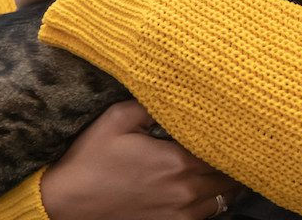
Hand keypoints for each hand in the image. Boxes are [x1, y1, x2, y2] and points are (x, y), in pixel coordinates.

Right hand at [42, 100, 241, 219]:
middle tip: (237, 144)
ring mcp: (178, 215)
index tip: (235, 126)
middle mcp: (184, 191)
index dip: (230, 138)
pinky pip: (205, 216)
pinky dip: (211, 202)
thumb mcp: (118, 119)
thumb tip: (180, 94)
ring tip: (228, 165)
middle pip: (228, 177)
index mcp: (177, 162)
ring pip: (221, 200)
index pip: (223, 149)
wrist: (64, 202)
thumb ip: (154, 105)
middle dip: (233, 160)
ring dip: (226, 183)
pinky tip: (208, 188)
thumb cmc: (90, 158)